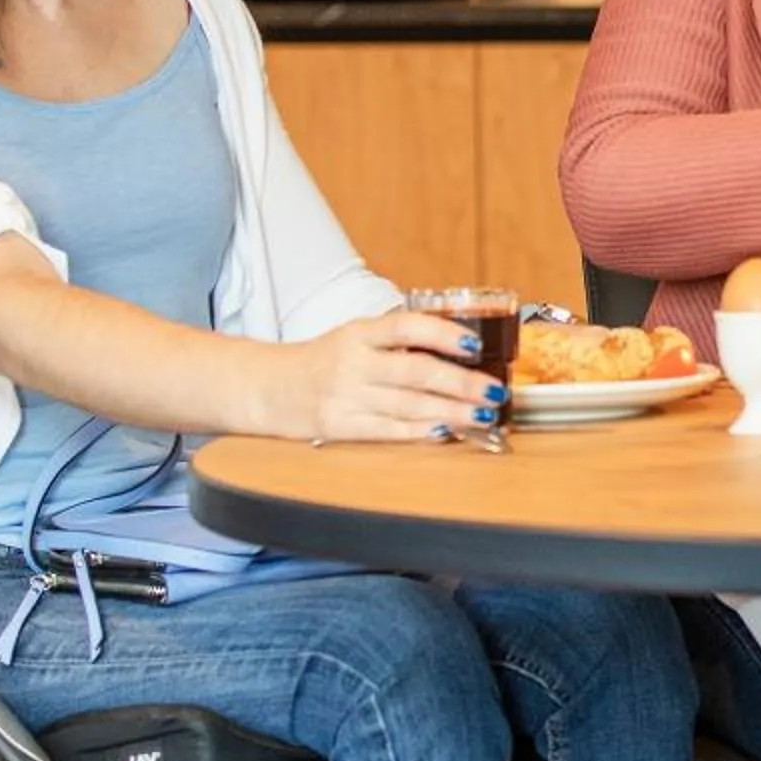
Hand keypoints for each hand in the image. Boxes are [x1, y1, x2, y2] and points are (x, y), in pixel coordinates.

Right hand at [266, 312, 501, 441]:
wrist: (266, 387)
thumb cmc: (323, 360)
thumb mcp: (355, 337)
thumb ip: (398, 340)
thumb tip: (461, 347)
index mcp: (359, 333)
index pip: (406, 327)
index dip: (443, 334)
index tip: (475, 346)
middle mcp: (353, 363)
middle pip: (415, 372)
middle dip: (462, 384)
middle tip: (494, 391)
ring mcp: (346, 397)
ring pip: (408, 405)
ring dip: (451, 412)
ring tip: (483, 414)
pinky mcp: (340, 426)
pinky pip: (388, 430)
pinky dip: (420, 432)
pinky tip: (446, 431)